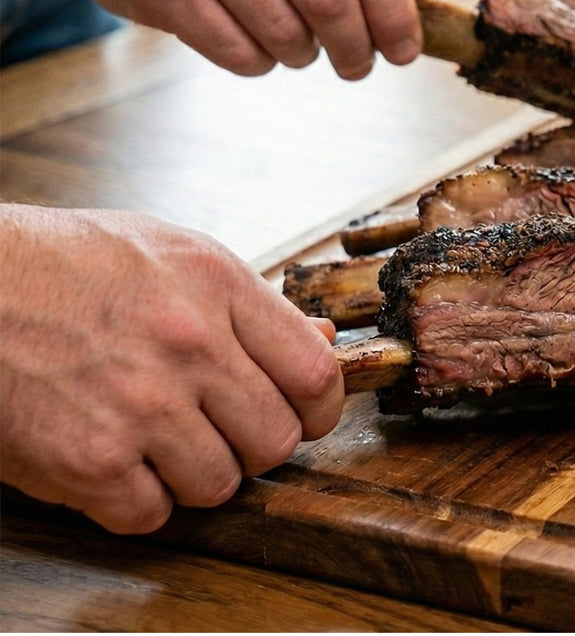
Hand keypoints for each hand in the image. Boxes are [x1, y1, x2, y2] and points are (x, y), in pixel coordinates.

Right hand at [0, 0, 419, 79]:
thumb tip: (414, 4)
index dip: (394, 13)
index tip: (406, 49)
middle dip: (357, 47)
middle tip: (359, 65)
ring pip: (285, 33)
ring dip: (305, 55)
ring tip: (300, 47)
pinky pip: (237, 52)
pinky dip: (260, 63)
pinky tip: (257, 45)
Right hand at [0, 206, 343, 533]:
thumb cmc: (62, 264)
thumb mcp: (169, 253)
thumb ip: (250, 302)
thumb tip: (321, 341)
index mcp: (217, 287)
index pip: (316, 375)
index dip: (318, 408)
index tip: (303, 415)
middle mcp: (188, 346)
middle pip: (277, 440)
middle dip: (255, 446)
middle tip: (221, 430)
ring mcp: (139, 406)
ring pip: (220, 485)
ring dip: (195, 475)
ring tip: (158, 441)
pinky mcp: (86, 461)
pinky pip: (149, 514)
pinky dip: (134, 500)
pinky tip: (113, 461)